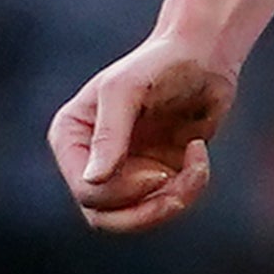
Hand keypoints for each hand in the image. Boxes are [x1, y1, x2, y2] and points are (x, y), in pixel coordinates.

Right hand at [49, 38, 233, 231]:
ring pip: (136, 217)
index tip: (158, 171)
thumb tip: (92, 180)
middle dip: (148, 209)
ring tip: (196, 165)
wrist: (202, 56)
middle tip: (177, 181)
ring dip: (172, 200)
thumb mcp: (127, 91)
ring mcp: (123, 170)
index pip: (87, 191)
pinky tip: (198, 150)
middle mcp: (90, 159)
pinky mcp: (156, 175)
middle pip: (105, 216)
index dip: (123, 193)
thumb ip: (109, 135)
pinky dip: (190, 186)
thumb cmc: (159, 64)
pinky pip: (166, 202)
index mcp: (70, 137)